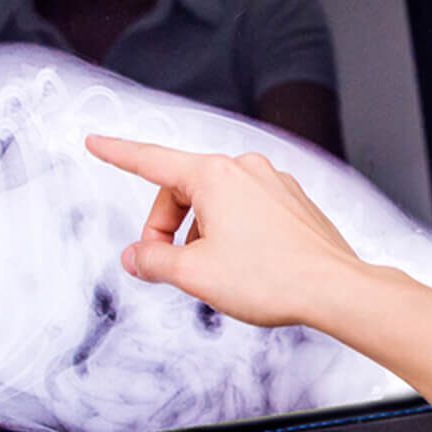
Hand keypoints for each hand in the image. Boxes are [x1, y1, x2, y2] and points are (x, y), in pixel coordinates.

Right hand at [85, 134, 363, 329]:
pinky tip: (243, 266)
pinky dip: (231, 233)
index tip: (96, 142)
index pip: (151, 161)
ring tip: (214, 273)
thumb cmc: (271, 278)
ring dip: (200, 234)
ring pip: (215, 203)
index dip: (117, 153)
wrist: (335, 289)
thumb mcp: (194, 274)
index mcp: (213, 175)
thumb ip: (153, 261)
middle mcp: (244, 169)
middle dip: (167, 227)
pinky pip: (244, 210)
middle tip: (168, 267)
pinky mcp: (291, 201)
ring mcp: (271, 183)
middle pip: (182, 190)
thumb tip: (135, 257)